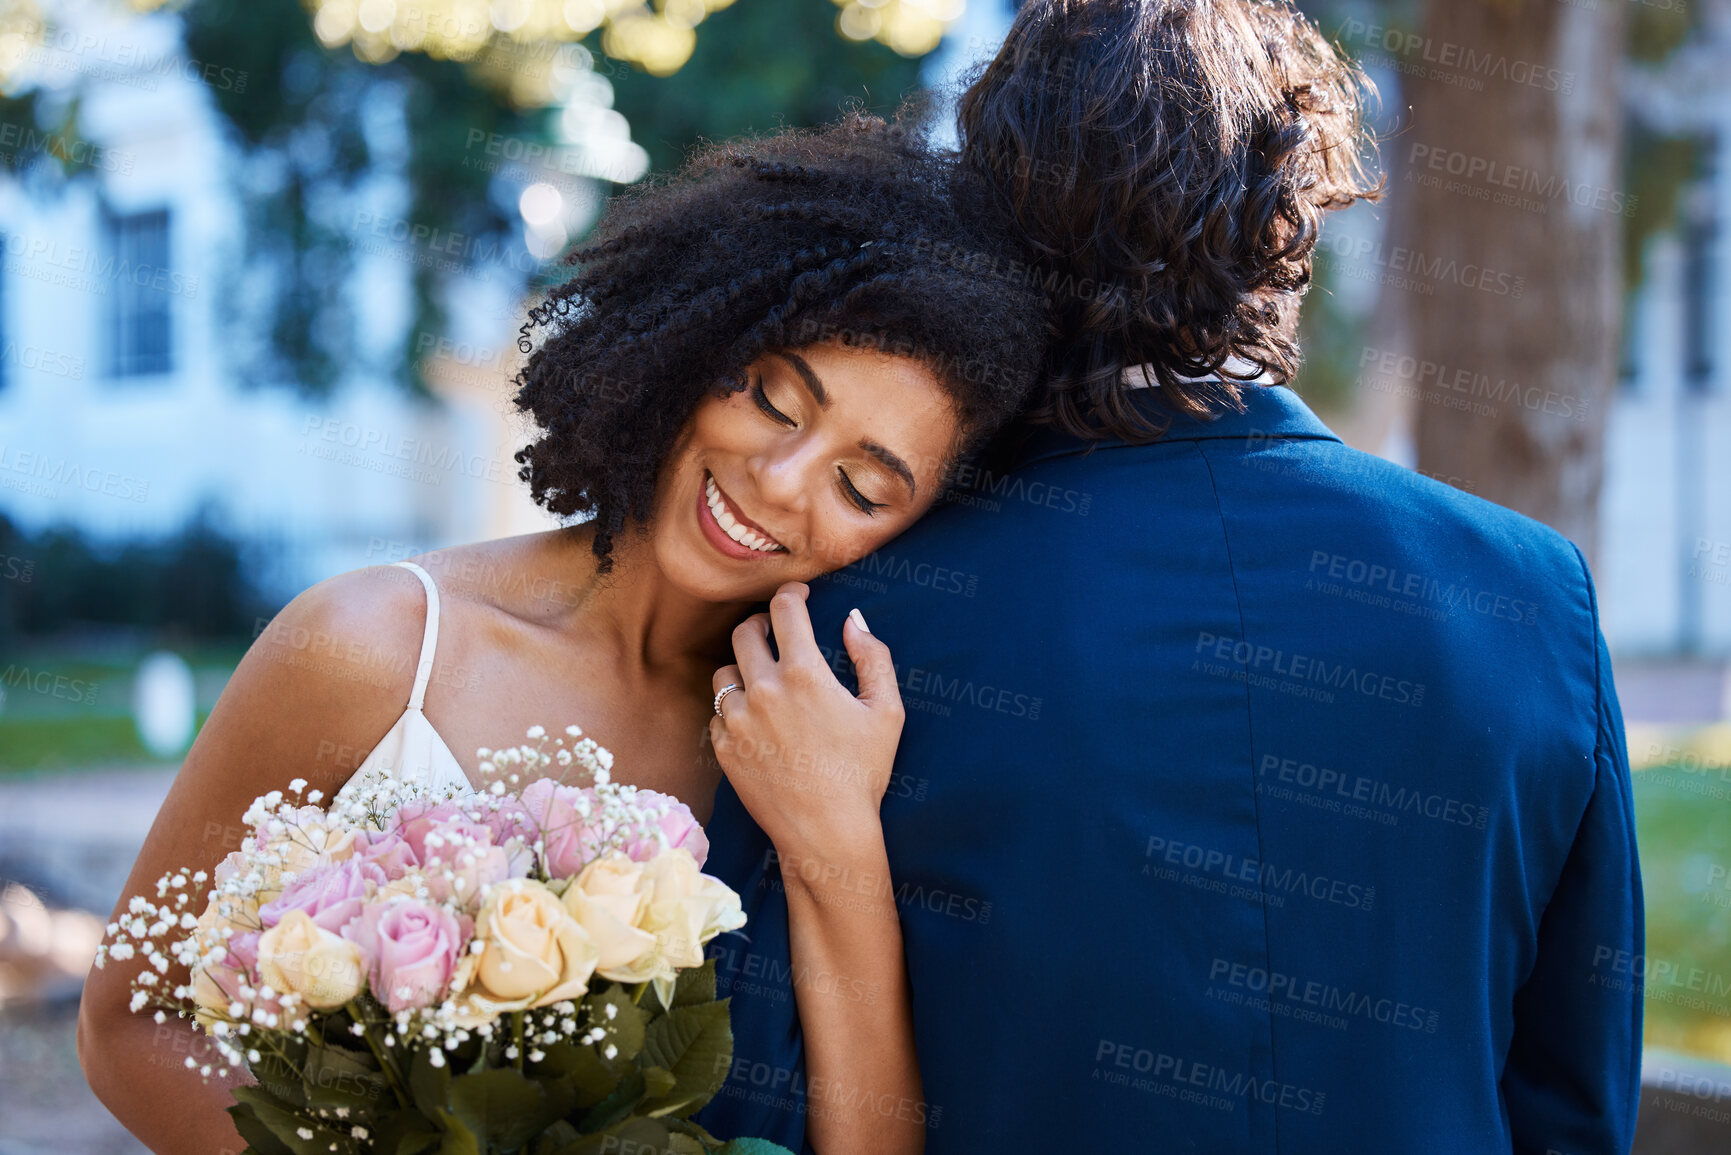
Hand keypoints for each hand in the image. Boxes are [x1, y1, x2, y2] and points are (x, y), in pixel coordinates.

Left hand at [710, 582, 903, 855]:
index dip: (791, 593)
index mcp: (804, 674)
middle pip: (746, 632)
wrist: (826, 832)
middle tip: (775, 632)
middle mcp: (764, 691)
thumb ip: (873, 658)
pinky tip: (756, 720)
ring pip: (725, 672)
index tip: (797, 595)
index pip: (784, 610)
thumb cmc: (863, 773)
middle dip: (761, 624)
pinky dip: (734, 710)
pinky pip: (718, 713)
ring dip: (743, 668)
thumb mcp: (886, 712)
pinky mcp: (723, 749)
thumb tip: (853, 620)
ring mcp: (738, 721)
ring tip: (763, 680)